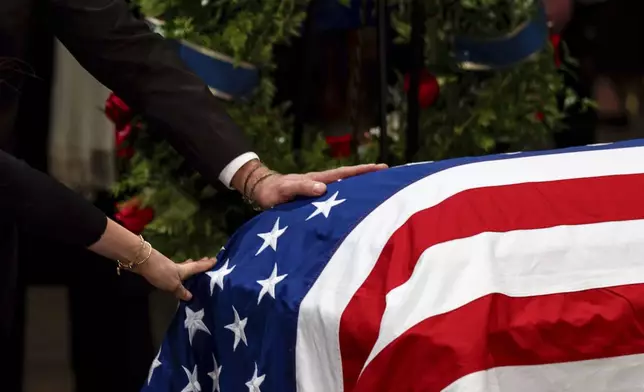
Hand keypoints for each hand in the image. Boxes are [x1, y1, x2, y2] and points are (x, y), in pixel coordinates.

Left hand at [136, 250, 216, 300]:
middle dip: (199, 263)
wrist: (143, 262)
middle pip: (192, 265)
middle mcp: (179, 267)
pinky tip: (178, 276)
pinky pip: (176, 271)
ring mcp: (170, 267)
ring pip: (184, 267)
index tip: (216, 260)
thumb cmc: (161, 272)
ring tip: (194, 266)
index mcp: (185, 269)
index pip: (198, 267)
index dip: (207, 264)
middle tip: (207, 260)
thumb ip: (181, 291)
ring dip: (189, 267)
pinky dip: (180, 272)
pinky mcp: (162, 269)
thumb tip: (190, 296)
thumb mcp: (173, 285)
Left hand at [250, 163, 387, 208]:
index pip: (345, 173)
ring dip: (360, 188)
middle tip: (389, 176)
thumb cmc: (272, 192)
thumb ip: (302, 188)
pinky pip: (335, 199)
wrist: (261, 192)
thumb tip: (324, 189)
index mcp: (318, 179)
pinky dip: (347, 199)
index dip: (363, 171)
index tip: (382, 167)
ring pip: (344, 188)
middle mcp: (322, 183)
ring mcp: (319, 191)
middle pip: (349, 178)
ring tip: (379, 191)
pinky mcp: (314, 200)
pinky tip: (354, 207)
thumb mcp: (286, 189)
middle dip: (368, 177)